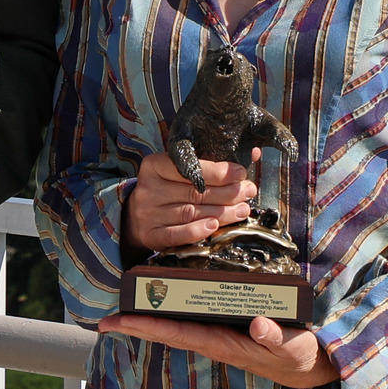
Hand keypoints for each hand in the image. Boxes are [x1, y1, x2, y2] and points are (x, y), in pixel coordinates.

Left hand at [95, 312, 341, 388]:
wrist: (312, 367)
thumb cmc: (301, 357)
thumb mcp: (293, 348)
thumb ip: (275, 337)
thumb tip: (256, 323)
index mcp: (226, 344)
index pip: (181, 334)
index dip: (150, 327)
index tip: (121, 322)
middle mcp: (216, 341)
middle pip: (170, 332)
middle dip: (138, 325)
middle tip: (105, 320)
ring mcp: (220, 336)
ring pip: (178, 327)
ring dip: (150, 319)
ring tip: (123, 310)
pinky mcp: (228, 330)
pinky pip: (193, 321)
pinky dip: (172, 314)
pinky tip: (158, 306)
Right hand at [123, 150, 257, 251]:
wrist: (135, 217)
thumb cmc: (166, 189)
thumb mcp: (179, 171)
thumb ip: (210, 164)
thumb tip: (252, 153)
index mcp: (154, 166)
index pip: (188, 168)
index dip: (217, 171)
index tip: (240, 173)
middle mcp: (148, 189)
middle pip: (193, 192)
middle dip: (226, 192)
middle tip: (248, 192)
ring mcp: (148, 214)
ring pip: (190, 213)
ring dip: (221, 212)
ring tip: (242, 209)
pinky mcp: (151, 235)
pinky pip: (176, 234)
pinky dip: (196, 231)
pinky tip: (214, 226)